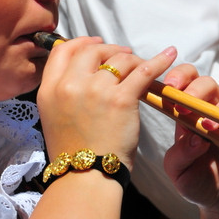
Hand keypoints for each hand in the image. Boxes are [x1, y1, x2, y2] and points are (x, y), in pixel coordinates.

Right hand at [37, 37, 176, 168]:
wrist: (85, 175)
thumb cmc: (72, 151)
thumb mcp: (52, 116)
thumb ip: (62, 91)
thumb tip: (82, 72)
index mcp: (49, 89)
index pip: (63, 50)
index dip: (81, 42)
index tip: (95, 44)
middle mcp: (70, 85)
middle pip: (91, 51)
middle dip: (109, 49)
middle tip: (122, 56)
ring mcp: (95, 90)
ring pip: (119, 59)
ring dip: (132, 59)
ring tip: (140, 66)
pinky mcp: (121, 99)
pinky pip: (144, 71)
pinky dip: (159, 61)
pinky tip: (169, 56)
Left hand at [164, 64, 218, 209]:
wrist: (215, 197)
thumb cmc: (192, 179)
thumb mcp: (178, 169)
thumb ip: (182, 154)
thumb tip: (196, 138)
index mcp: (185, 114)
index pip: (181, 83)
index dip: (176, 78)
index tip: (168, 85)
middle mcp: (206, 111)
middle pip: (203, 82)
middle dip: (192, 84)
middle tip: (181, 100)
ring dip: (208, 100)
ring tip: (200, 119)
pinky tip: (216, 130)